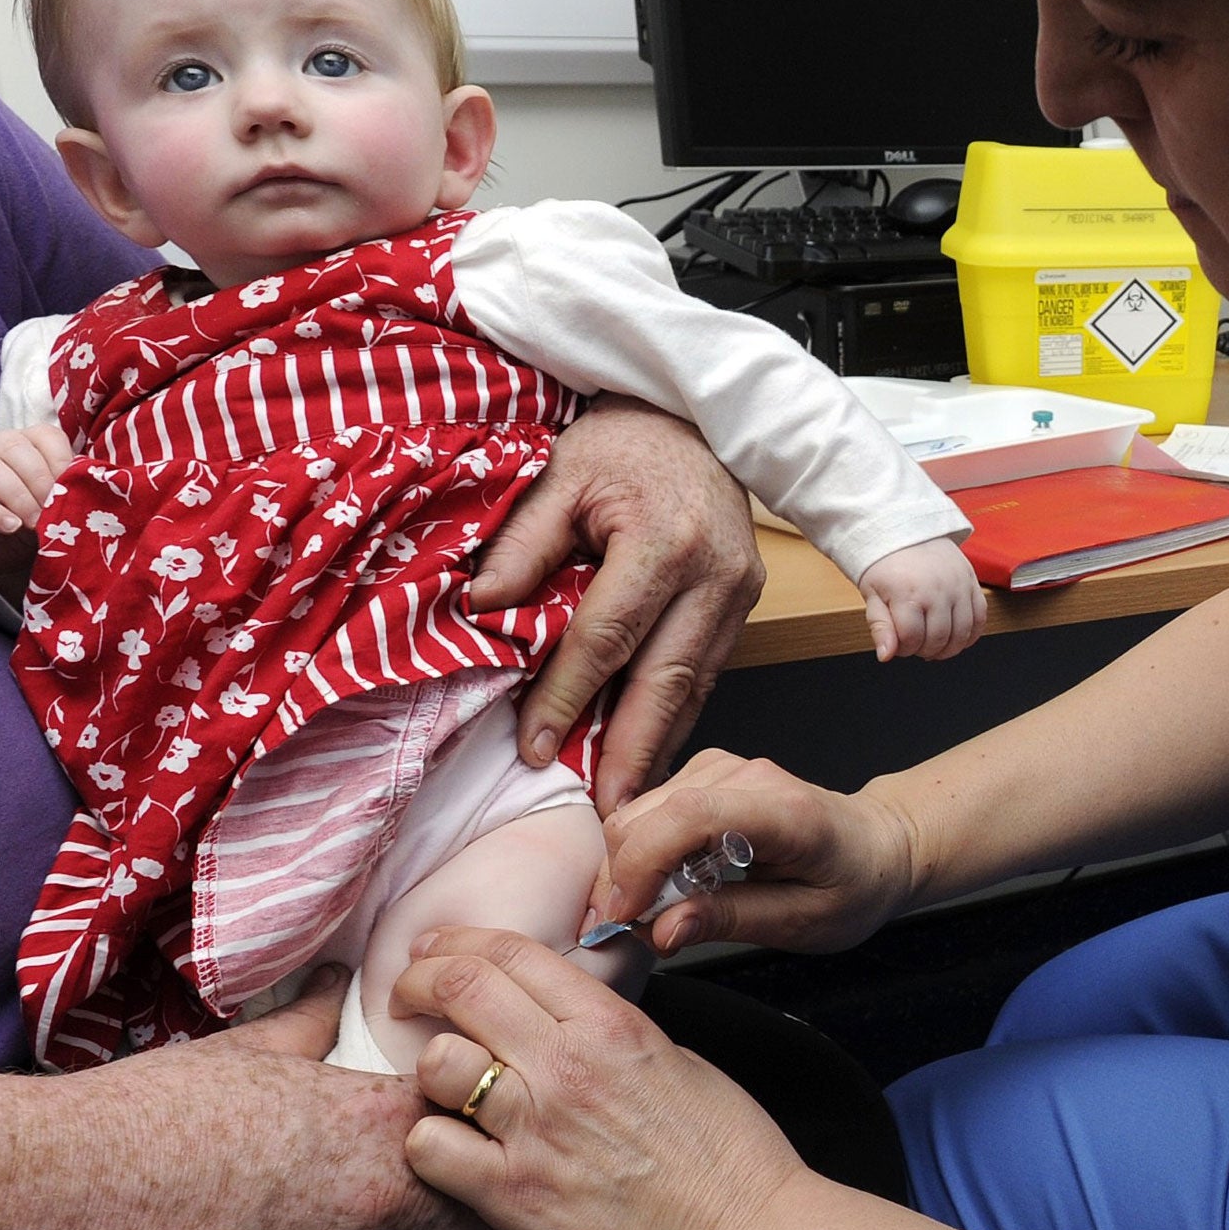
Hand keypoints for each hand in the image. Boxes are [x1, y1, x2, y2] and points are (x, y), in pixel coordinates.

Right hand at [0, 424, 72, 596]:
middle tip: (52, 514)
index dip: (60, 462)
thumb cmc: (31, 521)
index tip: (72, 490)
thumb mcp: (54, 506)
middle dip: (39, 482)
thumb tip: (92, 491)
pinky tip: (9, 526)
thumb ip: (68, 492)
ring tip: (32, 524)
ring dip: (16, 496)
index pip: (44, 436)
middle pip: (15, 448)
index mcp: (26, 441)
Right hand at [29, 966, 513, 1229]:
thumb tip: (335, 981)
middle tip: (516, 1211)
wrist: (61, 1203)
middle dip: (503, 1215)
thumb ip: (305, 1024)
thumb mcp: (240, 1056)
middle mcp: (372, 1209)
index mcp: (365, 1125)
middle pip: (485, 1218)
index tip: (504, 1116)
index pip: (476, 1116)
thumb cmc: (146, 1117)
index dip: (494, 1116)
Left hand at [395, 927, 806, 1229]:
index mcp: (607, 1022)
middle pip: (461, 988)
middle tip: (410, 993)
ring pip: (437, 1064)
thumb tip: (555, 1015)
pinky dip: (430, 1143)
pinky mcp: (515, 1196)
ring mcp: (535, 1130)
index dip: (457, 943)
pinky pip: (432, 1148)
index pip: (509, 952)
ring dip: (432, 1067)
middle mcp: (564, 1065)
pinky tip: (452, 1147)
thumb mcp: (669, 1054)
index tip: (436, 950)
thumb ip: (602, 1027)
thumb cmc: (722, 1151)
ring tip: (443, 1083)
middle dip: (421, 981)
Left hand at [471, 395, 764, 812]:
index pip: (606, 638)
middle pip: (666, 681)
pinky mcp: (747, 601)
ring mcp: (740, 591)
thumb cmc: (625, 441)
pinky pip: (709, 670)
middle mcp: (715, 573)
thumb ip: (524, 543)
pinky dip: (677, 714)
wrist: (695, 413)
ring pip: (696, 686)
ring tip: (628, 803)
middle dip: (631, 753)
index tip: (535, 749)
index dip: (567, 698)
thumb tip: (481, 608)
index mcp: (666, 540)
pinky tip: (649, 750)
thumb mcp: (563, 473)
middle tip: (606, 816)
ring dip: (658, 746)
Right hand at [592, 749, 920, 956]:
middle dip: (624, 877)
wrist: (877, 845)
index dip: (643, 865)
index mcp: (781, 811)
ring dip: (632, 867)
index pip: (689, 816)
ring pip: (637, 812)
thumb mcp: (802, 923)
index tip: (626, 916)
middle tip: (637, 930)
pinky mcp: (704, 774)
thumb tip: (662, 930)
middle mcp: (745, 775)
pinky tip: (669, 883)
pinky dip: (643, 852)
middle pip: (648, 813)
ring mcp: (721, 767)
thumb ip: (729, 921)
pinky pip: (649, 810)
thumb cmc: (852, 883)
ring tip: (658, 911)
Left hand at [856, 538, 985, 660]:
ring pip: (962, 634)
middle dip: (924, 650)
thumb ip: (880, 627)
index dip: (903, 649)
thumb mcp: (873, 594)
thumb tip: (886, 655)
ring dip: (948, 648)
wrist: (906, 530)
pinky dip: (970, 635)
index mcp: (908, 593)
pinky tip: (955, 637)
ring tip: (934, 645)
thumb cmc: (886, 563)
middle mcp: (937, 590)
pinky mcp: (972, 582)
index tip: (898, 643)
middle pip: (938, 639)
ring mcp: (959, 586)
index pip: (911, 640)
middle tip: (915, 643)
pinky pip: (980, 619)